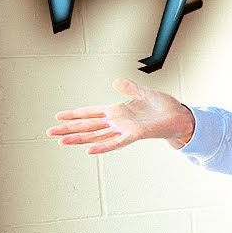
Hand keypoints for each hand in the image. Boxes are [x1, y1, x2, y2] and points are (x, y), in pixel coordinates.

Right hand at [47, 79, 194, 154]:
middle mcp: (119, 122)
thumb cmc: (165, 107)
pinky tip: (89, 150)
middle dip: (69, 129)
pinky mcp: (135, 135)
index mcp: (118, 111)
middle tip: (49, 132)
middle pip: (89, 125)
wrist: (182, 117)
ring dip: (80, 139)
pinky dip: (103, 146)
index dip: (75, 114)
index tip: (59, 116)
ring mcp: (125, 130)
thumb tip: (116, 82)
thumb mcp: (145, 93)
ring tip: (62, 142)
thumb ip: (130, 89)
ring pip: (97, 136)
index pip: (91, 112)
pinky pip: (116, 142)